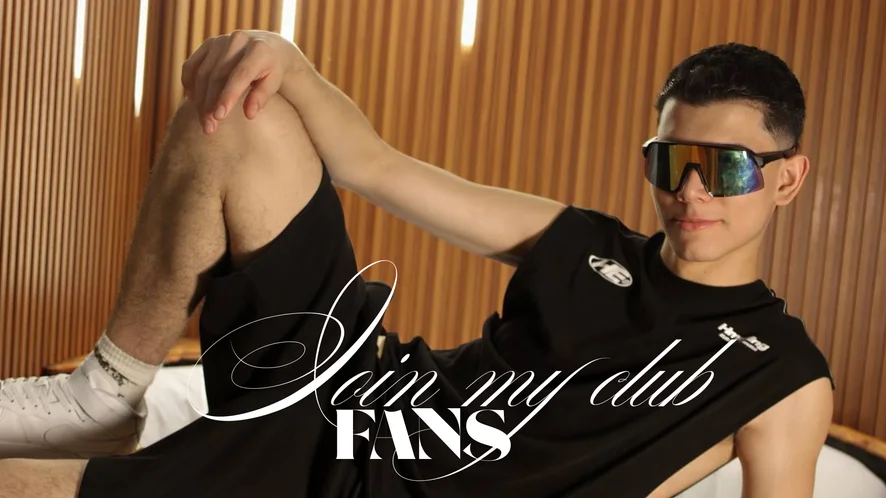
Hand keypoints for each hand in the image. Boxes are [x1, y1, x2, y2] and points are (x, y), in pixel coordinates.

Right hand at [181, 30, 306, 133]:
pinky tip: (193, 100)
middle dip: (211, 104)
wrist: (267, 47)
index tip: (219, 117)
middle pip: (217, 76)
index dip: (228, 96)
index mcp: (259, 50)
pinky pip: (192, 65)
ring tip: (204, 121)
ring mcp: (220, 41)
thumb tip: (249, 114)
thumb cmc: (271, 71)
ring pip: (202, 73)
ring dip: (200, 99)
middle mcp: (238, 41)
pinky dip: (189, 83)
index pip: (240, 75)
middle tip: (209, 128)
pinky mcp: (207, 44)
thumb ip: (262, 97)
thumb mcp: (274, 83)